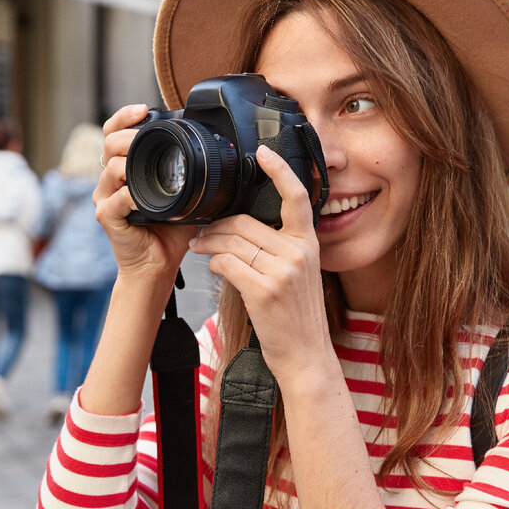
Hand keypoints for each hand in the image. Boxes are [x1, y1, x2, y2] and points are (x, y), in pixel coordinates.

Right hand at [94, 104, 196, 285]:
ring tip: (152, 171)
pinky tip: (147, 201)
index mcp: (126, 170)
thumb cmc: (169, 233)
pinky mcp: (106, 216)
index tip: (143, 110)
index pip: (115, 133)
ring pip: (112, 168)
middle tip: (146, 135)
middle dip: (128, 135)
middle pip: (109, 144)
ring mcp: (106, 198)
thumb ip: (190, 173)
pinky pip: (117, 199)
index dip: (124, 117)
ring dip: (133, 165)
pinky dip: (133, 196)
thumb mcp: (185, 195)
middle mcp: (111, 181)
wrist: (158, 266)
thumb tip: (217, 153)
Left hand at [187, 146, 332, 386]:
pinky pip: (226, 264)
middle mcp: (298, 253)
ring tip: (199, 248)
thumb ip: (281, 248)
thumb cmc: (296, 317)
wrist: (306, 356)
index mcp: (309, 243)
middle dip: (216, 226)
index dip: (279, 170)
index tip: (262, 152)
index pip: (297, 196)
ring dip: (207, 244)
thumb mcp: (299, 275)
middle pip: (244, 223)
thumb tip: (242, 227)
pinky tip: (213, 268)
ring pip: (230, 242)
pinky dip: (213, 263)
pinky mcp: (264, 291)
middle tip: (201, 233)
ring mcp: (282, 272)